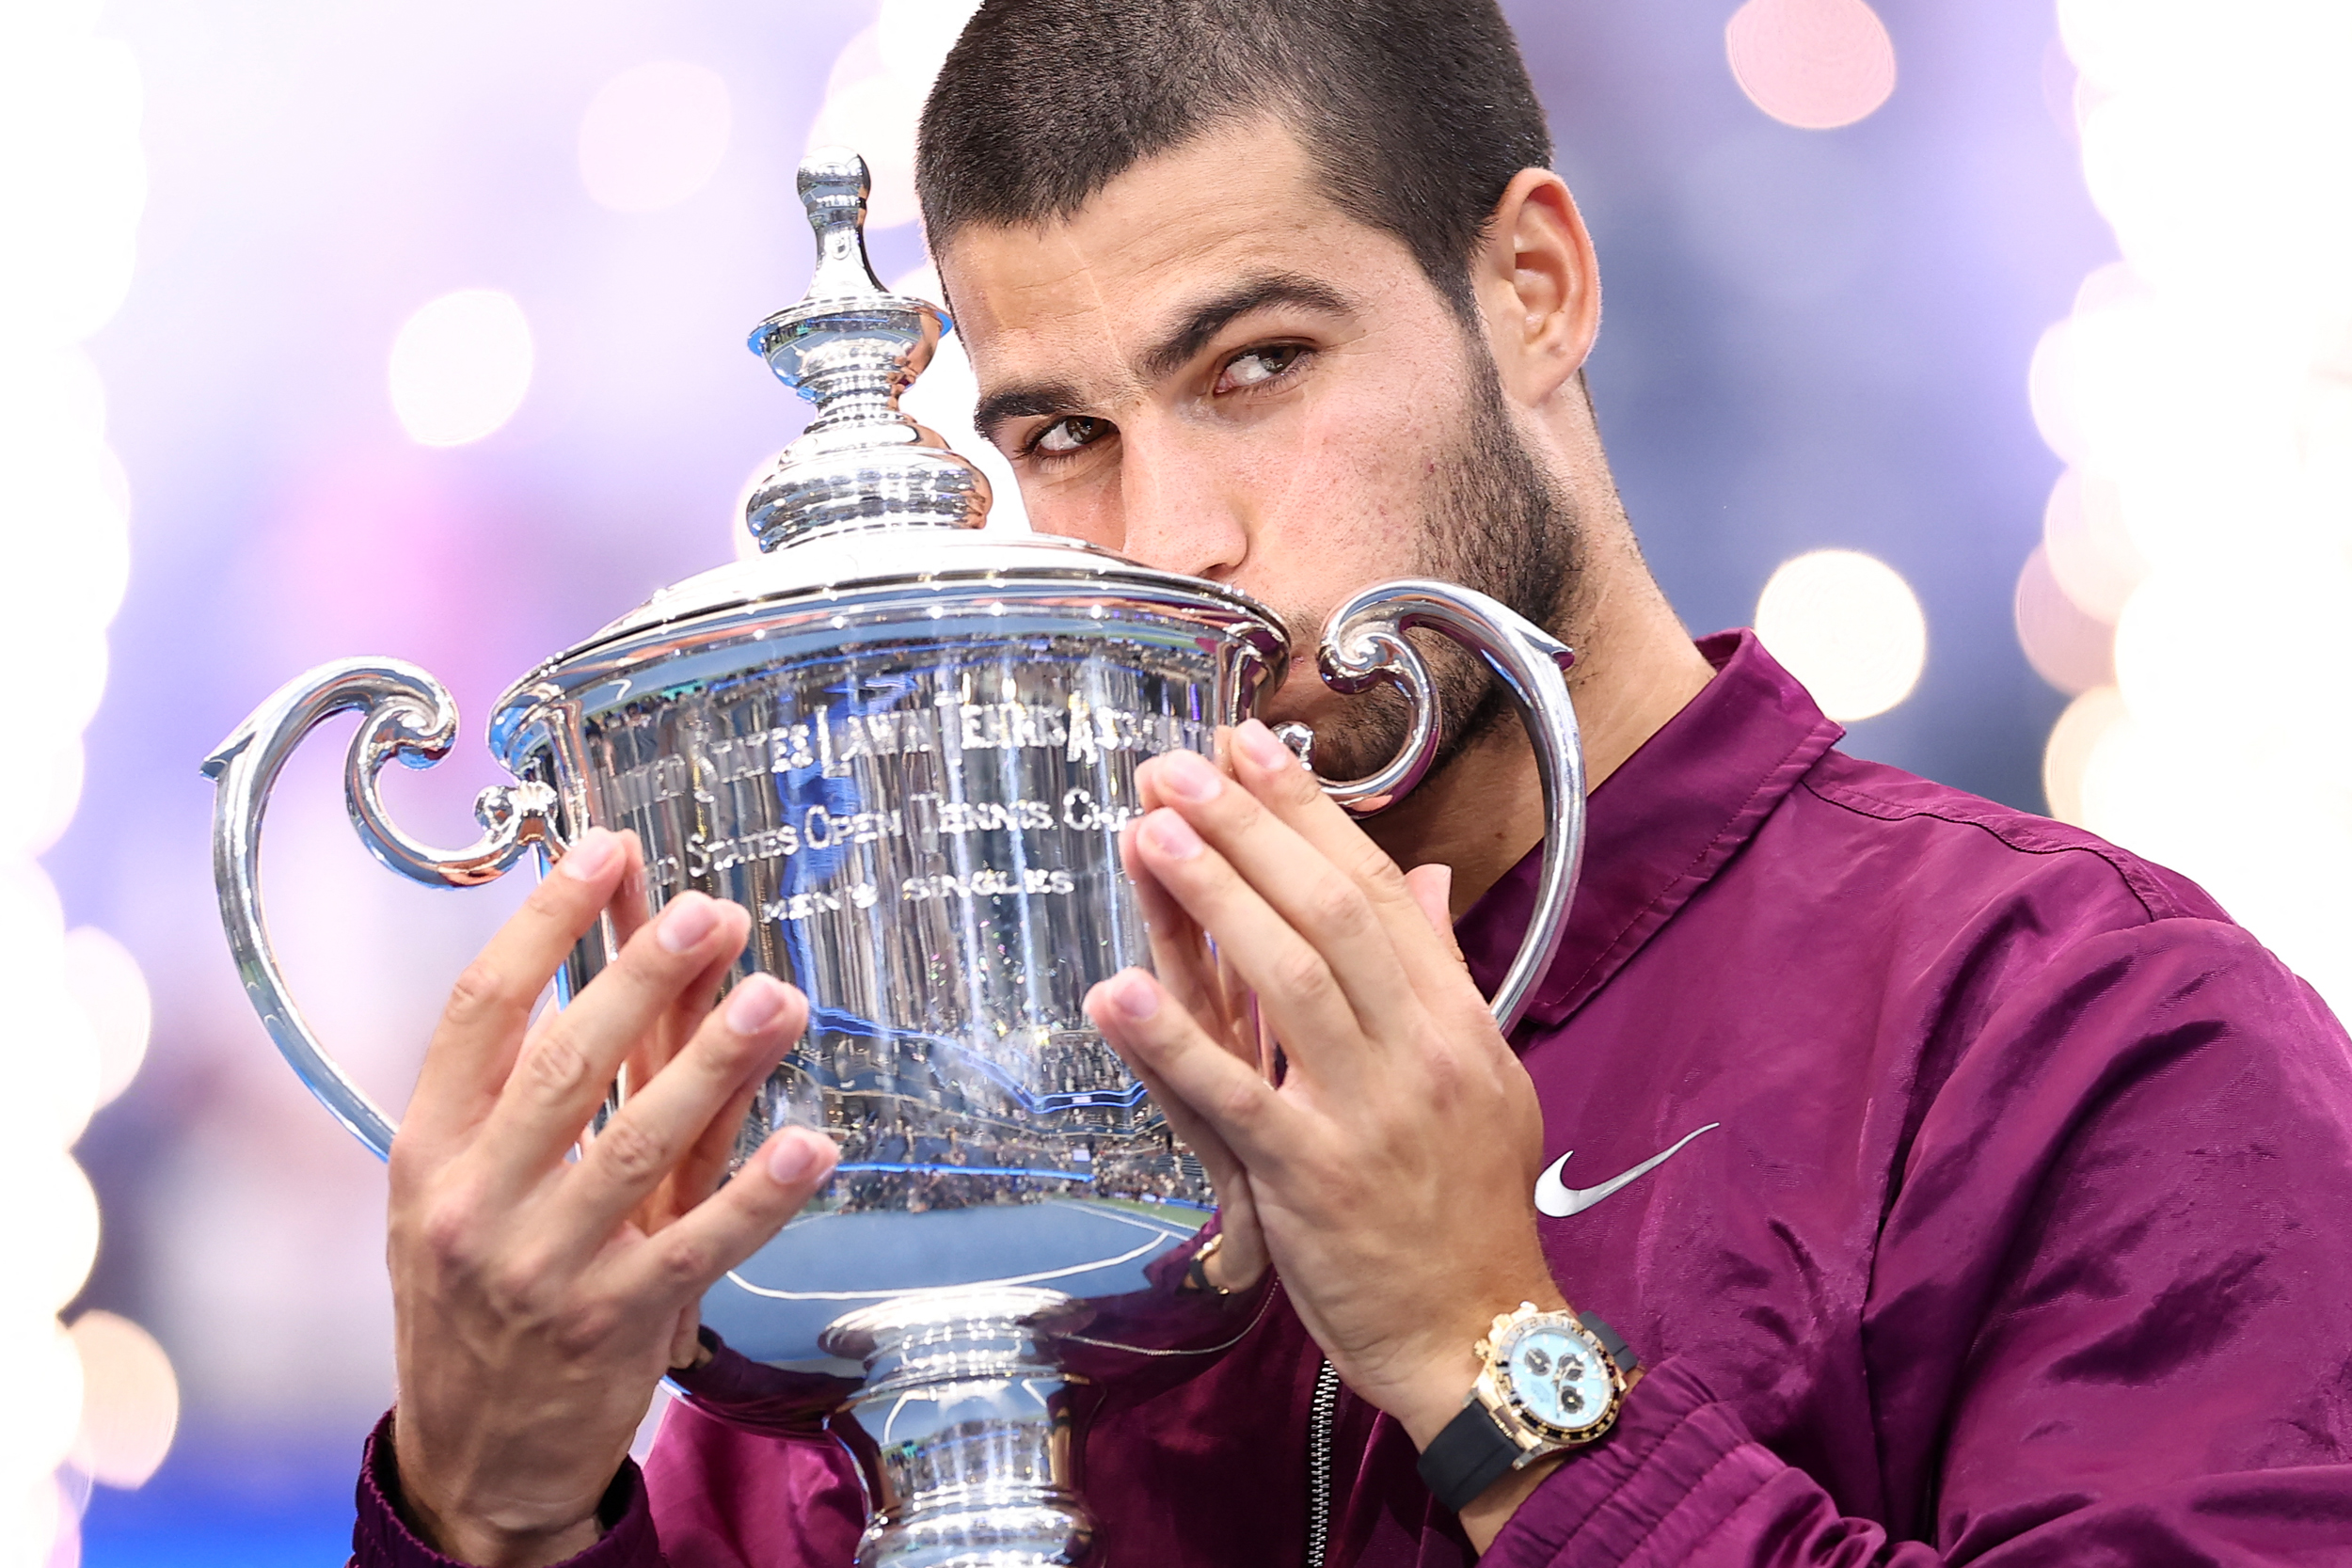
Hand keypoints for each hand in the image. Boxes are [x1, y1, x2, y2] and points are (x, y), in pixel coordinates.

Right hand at [386, 827, 837, 1566]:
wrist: (474, 1453)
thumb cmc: (482, 1289)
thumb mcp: (474, 1183)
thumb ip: (552, 1079)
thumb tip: (632, 950)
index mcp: (430, 1149)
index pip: (479, 1011)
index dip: (544, 923)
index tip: (604, 850)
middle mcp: (475, 1203)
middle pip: (566, 1064)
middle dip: (644, 977)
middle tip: (712, 912)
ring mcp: (544, 1267)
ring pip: (639, 1145)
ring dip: (716, 1065)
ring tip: (777, 999)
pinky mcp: (616, 1325)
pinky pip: (699, 1245)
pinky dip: (760, 1194)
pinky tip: (811, 1144)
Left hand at [1083, 722, 1562, 1462]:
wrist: (1479, 1336)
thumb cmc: (1469, 1211)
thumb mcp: (1484, 1077)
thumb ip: (1442, 975)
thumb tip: (1422, 879)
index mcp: (1453, 1022)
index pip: (1376, 890)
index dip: (1307, 813)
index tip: (1250, 748)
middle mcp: (1417, 1052)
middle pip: (1328, 913)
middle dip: (1246, 829)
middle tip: (1177, 766)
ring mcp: (1364, 1113)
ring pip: (1287, 980)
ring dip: (1212, 897)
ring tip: (1148, 831)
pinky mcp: (1309, 1178)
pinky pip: (1233, 1096)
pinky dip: (1172, 1041)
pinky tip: (1116, 991)